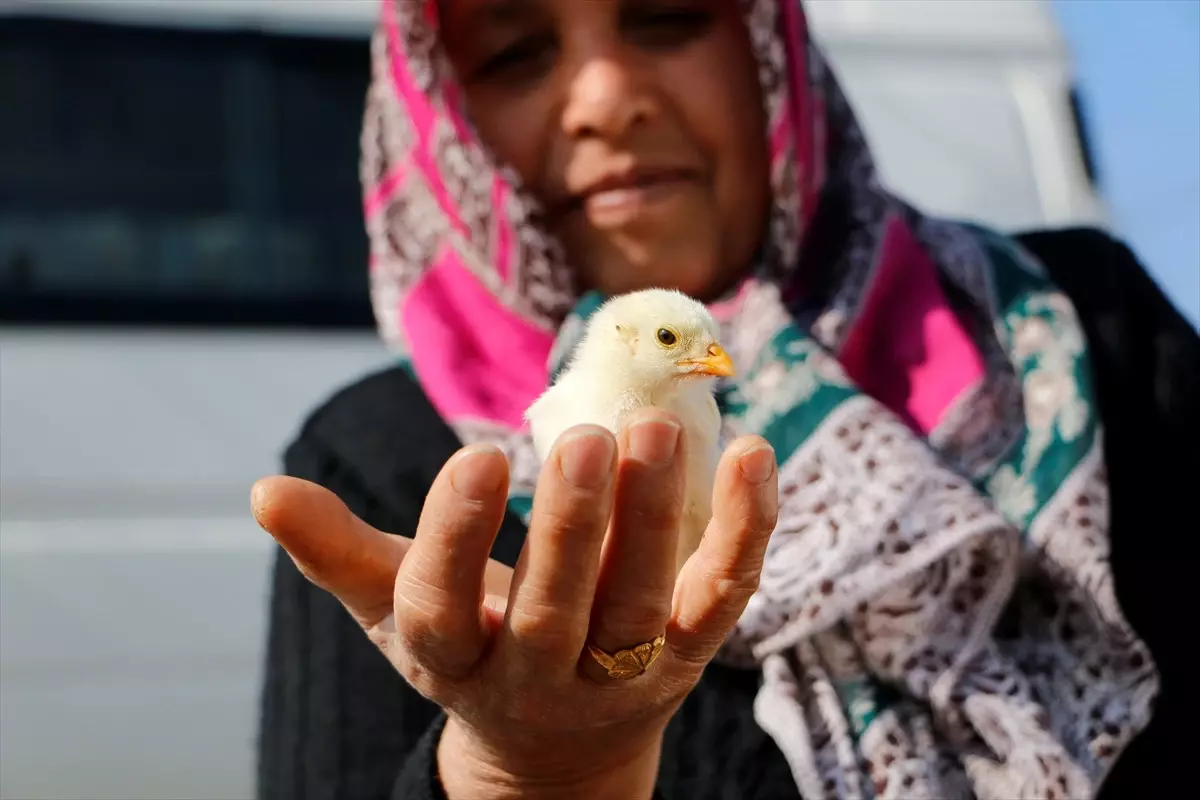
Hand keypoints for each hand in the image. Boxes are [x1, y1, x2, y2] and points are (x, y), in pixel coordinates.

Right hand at [251, 408, 777, 798]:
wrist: (557, 752)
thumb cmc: (471, 651)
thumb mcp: (396, 612)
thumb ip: (339, 551)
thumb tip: (263, 491)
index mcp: (455, 657)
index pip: (444, 606)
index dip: (458, 536)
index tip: (480, 455)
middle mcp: (540, 674)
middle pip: (559, 609)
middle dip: (575, 527)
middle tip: (587, 437)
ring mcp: (621, 671)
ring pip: (644, 602)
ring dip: (656, 520)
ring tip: (657, 431)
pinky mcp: (686, 655)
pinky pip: (723, 597)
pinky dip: (743, 531)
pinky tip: (755, 453)